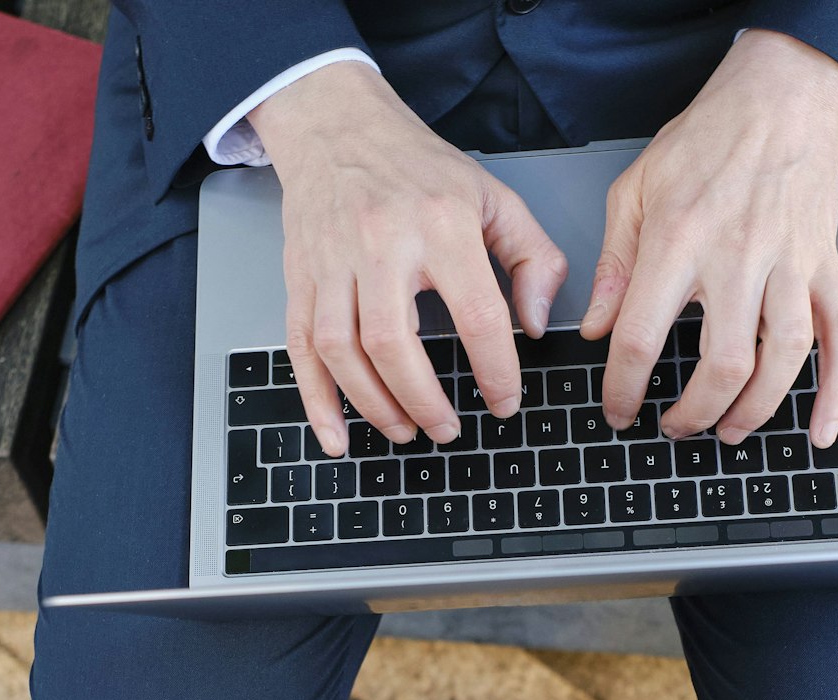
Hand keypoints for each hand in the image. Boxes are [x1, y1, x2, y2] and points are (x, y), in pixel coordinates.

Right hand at [250, 64, 567, 456]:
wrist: (337, 127)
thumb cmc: (418, 166)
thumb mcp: (494, 198)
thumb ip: (532, 259)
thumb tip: (536, 325)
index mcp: (441, 226)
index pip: (476, 315)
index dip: (496, 371)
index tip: (504, 402)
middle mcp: (381, 245)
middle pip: (394, 344)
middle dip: (424, 401)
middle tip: (448, 430)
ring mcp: (333, 263)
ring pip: (343, 351)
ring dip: (375, 405)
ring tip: (406, 430)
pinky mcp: (301, 278)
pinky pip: (301, 349)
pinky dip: (317, 401)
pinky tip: (336, 436)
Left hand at [579, 30, 837, 448]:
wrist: (781, 98)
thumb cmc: (705, 141)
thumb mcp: (634, 190)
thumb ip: (614, 265)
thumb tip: (596, 330)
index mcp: (679, 240)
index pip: (641, 336)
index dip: (623, 388)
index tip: (617, 410)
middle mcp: (739, 257)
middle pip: (722, 364)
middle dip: (694, 412)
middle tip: (675, 427)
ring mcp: (791, 265)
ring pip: (783, 361)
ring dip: (754, 411)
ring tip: (727, 431)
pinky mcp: (826, 268)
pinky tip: (820, 429)